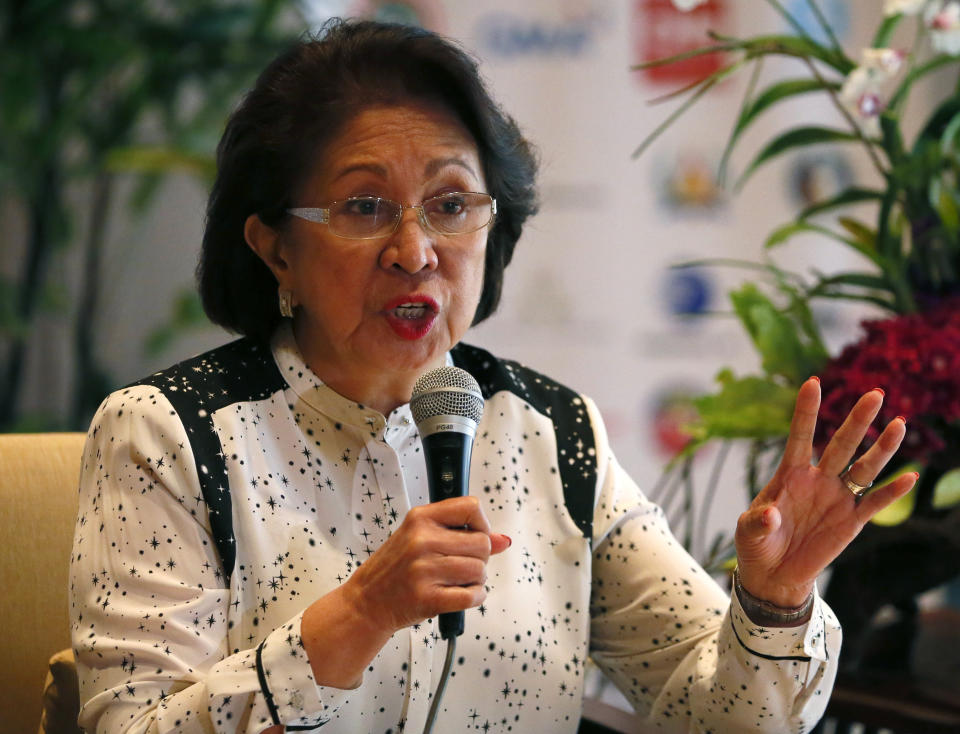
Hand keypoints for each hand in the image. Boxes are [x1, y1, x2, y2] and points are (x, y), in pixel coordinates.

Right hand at [342, 495, 510, 634]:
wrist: (366, 601)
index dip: (481, 524)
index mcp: (420, 518)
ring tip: (457, 581)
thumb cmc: (393, 569)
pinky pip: (473, 595)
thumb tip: (503, 540)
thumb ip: (462, 534)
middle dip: (479, 558)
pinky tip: (460, 595)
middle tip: (461, 564)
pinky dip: (475, 597)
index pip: (471, 507)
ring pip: (480, 570)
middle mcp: (421, 540)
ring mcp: (424, 569)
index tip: (475, 535)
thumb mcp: (419, 538)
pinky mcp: (427, 598)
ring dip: (476, 579)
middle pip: (482, 543)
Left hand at [734, 378, 916, 607]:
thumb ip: (758, 521)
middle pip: (841, 445)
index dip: (806, 411)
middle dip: (857, 420)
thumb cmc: (756, 544)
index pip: (800, 436)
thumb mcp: (747, 532)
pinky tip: (909, 476)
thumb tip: (771, 514)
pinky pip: (874, 503)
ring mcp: (836, 499)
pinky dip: (892, 492)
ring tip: (899, 424)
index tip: (813, 382)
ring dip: (881, 448)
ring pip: (863, 468)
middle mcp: (817, 480)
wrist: (773, 574)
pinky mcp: (851, 522)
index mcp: (789, 474)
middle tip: (874, 394)